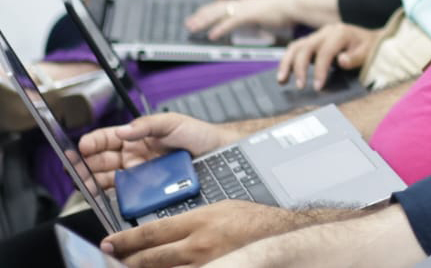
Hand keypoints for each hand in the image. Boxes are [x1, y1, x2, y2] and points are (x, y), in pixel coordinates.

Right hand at [78, 113, 235, 189]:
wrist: (218, 151)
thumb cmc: (197, 133)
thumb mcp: (171, 122)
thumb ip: (147, 124)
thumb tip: (123, 130)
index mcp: (135, 136)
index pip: (106, 139)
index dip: (92, 143)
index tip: (82, 148)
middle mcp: (132, 155)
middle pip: (101, 161)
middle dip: (85, 165)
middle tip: (76, 170)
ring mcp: (138, 173)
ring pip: (107, 178)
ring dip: (93, 182)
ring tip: (85, 185)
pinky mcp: (147, 188)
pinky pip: (125, 193)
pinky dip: (111, 195)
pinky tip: (104, 196)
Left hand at [101, 200, 300, 267]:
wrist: (280, 236)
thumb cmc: (252, 221)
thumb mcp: (219, 210)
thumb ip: (189, 223)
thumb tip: (161, 236)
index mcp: (199, 221)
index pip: (151, 232)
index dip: (125, 240)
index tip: (108, 243)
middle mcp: (198, 245)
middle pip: (149, 259)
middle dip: (124, 262)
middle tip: (110, 261)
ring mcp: (206, 265)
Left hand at [185, 0, 294, 40]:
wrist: (296, 5)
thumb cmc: (286, 10)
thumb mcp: (267, 12)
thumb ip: (257, 17)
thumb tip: (254, 22)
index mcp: (247, 1)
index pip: (223, 4)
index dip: (209, 10)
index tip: (198, 16)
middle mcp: (244, 2)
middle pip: (217, 7)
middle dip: (201, 15)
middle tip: (188, 23)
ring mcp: (247, 7)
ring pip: (220, 13)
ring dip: (205, 21)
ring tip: (193, 28)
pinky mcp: (252, 14)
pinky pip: (232, 22)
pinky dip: (221, 28)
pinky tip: (212, 35)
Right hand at [278, 24, 377, 89]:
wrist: (368, 39)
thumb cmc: (367, 48)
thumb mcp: (367, 52)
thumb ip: (355, 58)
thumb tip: (342, 61)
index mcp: (340, 33)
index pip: (325, 52)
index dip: (320, 70)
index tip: (318, 87)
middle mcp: (325, 32)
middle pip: (306, 48)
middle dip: (300, 68)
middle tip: (301, 86)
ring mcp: (317, 35)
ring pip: (296, 46)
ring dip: (287, 63)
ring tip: (282, 80)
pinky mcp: (311, 41)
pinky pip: (295, 48)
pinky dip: (287, 60)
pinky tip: (284, 74)